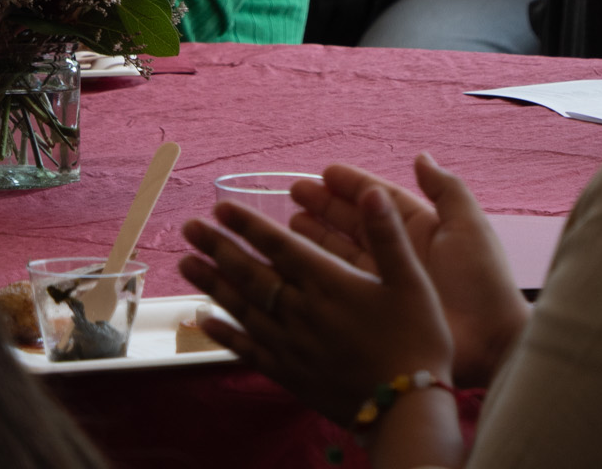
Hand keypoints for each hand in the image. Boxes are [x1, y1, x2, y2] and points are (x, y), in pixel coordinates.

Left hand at [179, 188, 453, 426]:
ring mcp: (292, 346)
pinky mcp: (290, 374)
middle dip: (217, 247)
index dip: (247, 225)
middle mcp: (302, 312)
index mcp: (328, 284)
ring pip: (242, 309)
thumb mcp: (412, 281)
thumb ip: (387, 234)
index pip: (278, 247)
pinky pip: (248, 351)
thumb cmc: (417, 340)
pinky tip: (203, 322)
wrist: (408, 411)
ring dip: (211, 284)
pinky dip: (223, 335)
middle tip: (187, 227)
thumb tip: (371, 190)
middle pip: (250, 274)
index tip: (219, 208)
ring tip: (184, 264)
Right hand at [289, 154, 528, 387]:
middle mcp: (399, 251)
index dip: (352, 184)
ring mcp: (387, 281)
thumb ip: (446, 189)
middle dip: (326, 206)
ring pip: (344, 251)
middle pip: (356, 222)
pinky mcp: (378, 308)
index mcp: (421, 228)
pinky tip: (300, 258)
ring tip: (291, 221)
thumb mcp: (468, 226)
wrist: (490, 343)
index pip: (380, 199)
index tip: (325, 172)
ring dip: (318, 235)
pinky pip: (344, 283)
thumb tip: (421, 156)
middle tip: (295, 192)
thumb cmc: (481, 280)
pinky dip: (322, 269)